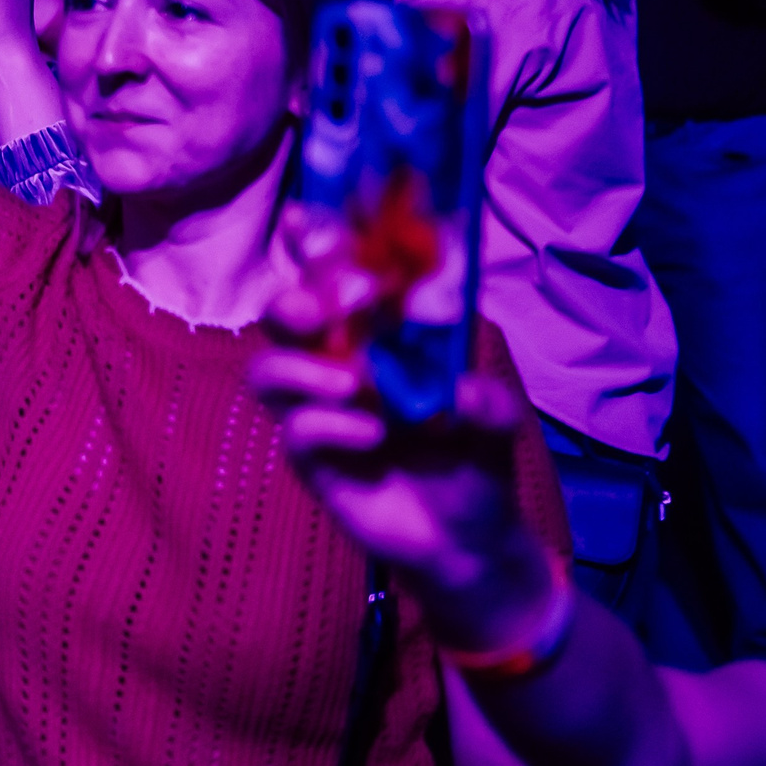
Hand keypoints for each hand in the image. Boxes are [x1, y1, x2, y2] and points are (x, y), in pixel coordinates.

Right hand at [248, 263, 557, 653]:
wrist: (466, 545)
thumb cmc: (476, 464)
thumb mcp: (497, 425)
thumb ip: (485, 403)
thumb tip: (460, 392)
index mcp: (378, 339)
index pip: (335, 280)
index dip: (313, 246)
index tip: (302, 221)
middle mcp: (337, 364)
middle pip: (283, 316)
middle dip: (292, 302)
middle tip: (324, 312)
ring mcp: (318, 411)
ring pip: (268, 369)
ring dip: (301, 367)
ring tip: (352, 385)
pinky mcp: (311, 459)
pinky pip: (296, 430)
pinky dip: (328, 426)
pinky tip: (371, 438)